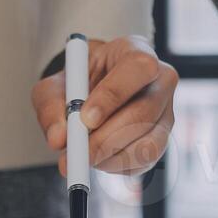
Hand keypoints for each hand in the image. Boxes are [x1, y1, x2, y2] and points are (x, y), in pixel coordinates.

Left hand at [32, 35, 177, 175]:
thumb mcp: (53, 87)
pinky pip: (145, 160)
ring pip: (149, 141)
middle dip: (108, 137)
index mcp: (135, 52)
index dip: (113, 94)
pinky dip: (116, 166)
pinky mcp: (163, 139)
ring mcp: (166, 112)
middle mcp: (160, 81)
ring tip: (83, 155)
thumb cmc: (74, 84)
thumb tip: (59, 139)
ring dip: (110, 156)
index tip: (85, 119)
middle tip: (77, 152)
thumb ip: (51, 108)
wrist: (88, 94)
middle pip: (145, 110)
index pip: (138, 67)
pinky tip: (98, 158)